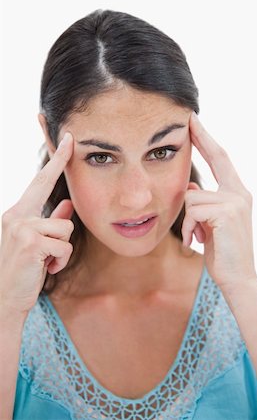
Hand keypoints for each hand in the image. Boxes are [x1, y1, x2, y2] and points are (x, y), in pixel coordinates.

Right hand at [0, 132, 73, 314]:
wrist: (5, 298)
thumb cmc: (24, 269)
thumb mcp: (39, 242)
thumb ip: (52, 221)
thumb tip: (69, 205)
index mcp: (18, 214)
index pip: (40, 182)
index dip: (55, 161)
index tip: (67, 141)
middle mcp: (16, 216)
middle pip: (51, 195)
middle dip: (59, 171)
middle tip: (70, 139)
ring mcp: (21, 228)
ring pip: (66, 227)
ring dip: (63, 249)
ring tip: (47, 261)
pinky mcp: (30, 243)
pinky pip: (64, 246)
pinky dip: (60, 261)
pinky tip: (46, 269)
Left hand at [182, 112, 256, 290]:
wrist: (237, 279)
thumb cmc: (221, 252)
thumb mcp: (211, 223)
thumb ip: (204, 204)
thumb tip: (191, 190)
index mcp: (237, 193)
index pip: (221, 159)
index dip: (208, 140)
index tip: (195, 123)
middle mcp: (240, 193)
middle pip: (217, 157)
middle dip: (202, 137)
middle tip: (189, 118)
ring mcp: (236, 201)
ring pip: (193, 196)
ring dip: (188, 220)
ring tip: (197, 236)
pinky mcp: (227, 213)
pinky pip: (193, 210)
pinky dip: (189, 227)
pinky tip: (197, 241)